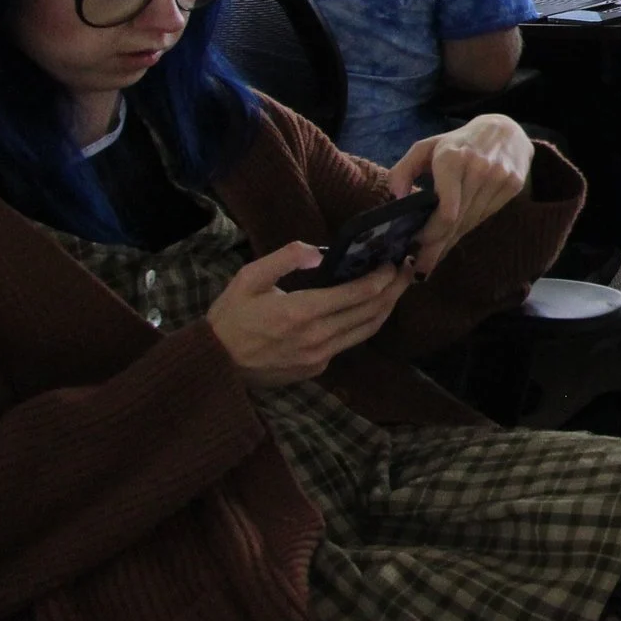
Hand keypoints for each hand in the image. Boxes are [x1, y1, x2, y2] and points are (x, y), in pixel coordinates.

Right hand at [207, 243, 413, 388]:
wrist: (214, 365)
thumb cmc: (230, 317)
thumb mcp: (248, 278)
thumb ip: (285, 258)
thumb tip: (320, 252)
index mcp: (301, 312)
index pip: (358, 294)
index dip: (382, 277)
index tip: (395, 262)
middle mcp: (317, 337)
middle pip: (371, 313)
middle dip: (394, 289)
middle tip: (407, 270)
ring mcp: (319, 357)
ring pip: (366, 331)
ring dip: (386, 308)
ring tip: (397, 289)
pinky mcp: (317, 369)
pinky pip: (348, 343)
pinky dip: (363, 324)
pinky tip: (367, 309)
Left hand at [386, 115, 533, 276]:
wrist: (505, 131)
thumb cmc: (458, 142)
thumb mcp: (426, 147)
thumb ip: (404, 170)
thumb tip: (395, 197)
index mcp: (453, 159)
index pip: (446, 211)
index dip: (430, 234)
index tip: (414, 246)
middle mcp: (479, 169)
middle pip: (456, 221)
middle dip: (436, 247)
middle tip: (421, 269)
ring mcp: (499, 178)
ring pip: (470, 222)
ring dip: (450, 241)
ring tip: (433, 258)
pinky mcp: (513, 186)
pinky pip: (484, 216)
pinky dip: (467, 228)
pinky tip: (454, 237)